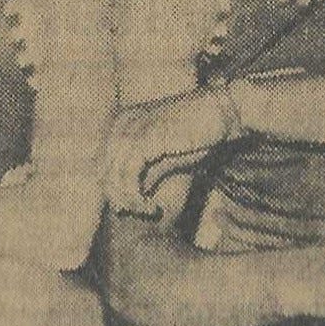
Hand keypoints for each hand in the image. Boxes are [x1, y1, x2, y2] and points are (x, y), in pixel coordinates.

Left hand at [108, 90, 234, 216]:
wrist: (222, 113)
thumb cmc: (199, 134)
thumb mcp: (166, 158)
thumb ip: (146, 173)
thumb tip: (129, 196)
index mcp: (122, 123)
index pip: (102, 164)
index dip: (115, 190)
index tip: (136, 207)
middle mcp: (119, 124)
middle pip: (103, 173)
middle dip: (120, 198)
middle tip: (143, 212)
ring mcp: (128, 130)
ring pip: (113, 179)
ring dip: (129, 202)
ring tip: (150, 211)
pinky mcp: (142, 141)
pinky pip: (127, 178)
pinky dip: (136, 198)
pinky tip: (152, 206)